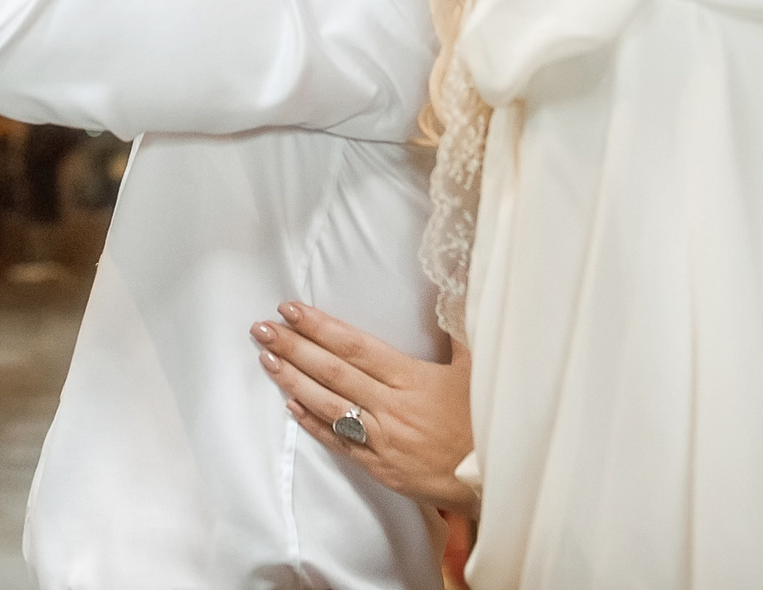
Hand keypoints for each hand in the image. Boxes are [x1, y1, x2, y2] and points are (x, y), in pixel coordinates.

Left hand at [253, 300, 476, 512]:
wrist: (501, 480)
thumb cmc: (492, 418)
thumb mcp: (480, 366)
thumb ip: (459, 324)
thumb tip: (450, 281)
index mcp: (413, 379)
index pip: (356, 347)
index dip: (320, 327)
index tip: (290, 309)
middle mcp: (392, 409)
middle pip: (333, 374)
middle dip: (294, 348)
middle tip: (261, 329)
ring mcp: (383, 441)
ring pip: (329, 407)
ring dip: (294, 382)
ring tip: (267, 360)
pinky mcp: (381, 469)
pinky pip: (340, 443)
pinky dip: (314, 424)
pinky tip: (291, 407)